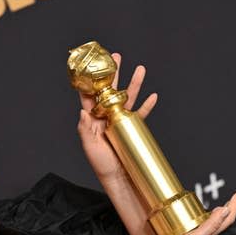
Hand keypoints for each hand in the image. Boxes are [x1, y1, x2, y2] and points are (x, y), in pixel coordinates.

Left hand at [77, 53, 158, 180]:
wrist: (119, 177)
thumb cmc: (101, 165)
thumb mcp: (90, 147)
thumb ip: (85, 129)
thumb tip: (82, 110)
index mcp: (93, 119)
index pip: (91, 96)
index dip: (92, 81)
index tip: (94, 65)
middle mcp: (106, 117)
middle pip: (111, 91)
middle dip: (114, 74)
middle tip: (117, 57)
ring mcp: (120, 121)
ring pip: (128, 98)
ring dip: (135, 84)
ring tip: (140, 68)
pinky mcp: (132, 128)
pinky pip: (142, 114)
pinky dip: (148, 105)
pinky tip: (153, 95)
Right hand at [147, 192, 235, 234]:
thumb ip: (210, 225)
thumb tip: (224, 210)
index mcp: (209, 234)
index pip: (227, 219)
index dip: (234, 205)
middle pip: (220, 220)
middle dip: (227, 208)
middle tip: (232, 199)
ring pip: (208, 223)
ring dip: (213, 213)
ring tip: (216, 206)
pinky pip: (195, 226)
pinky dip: (197, 219)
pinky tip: (192, 217)